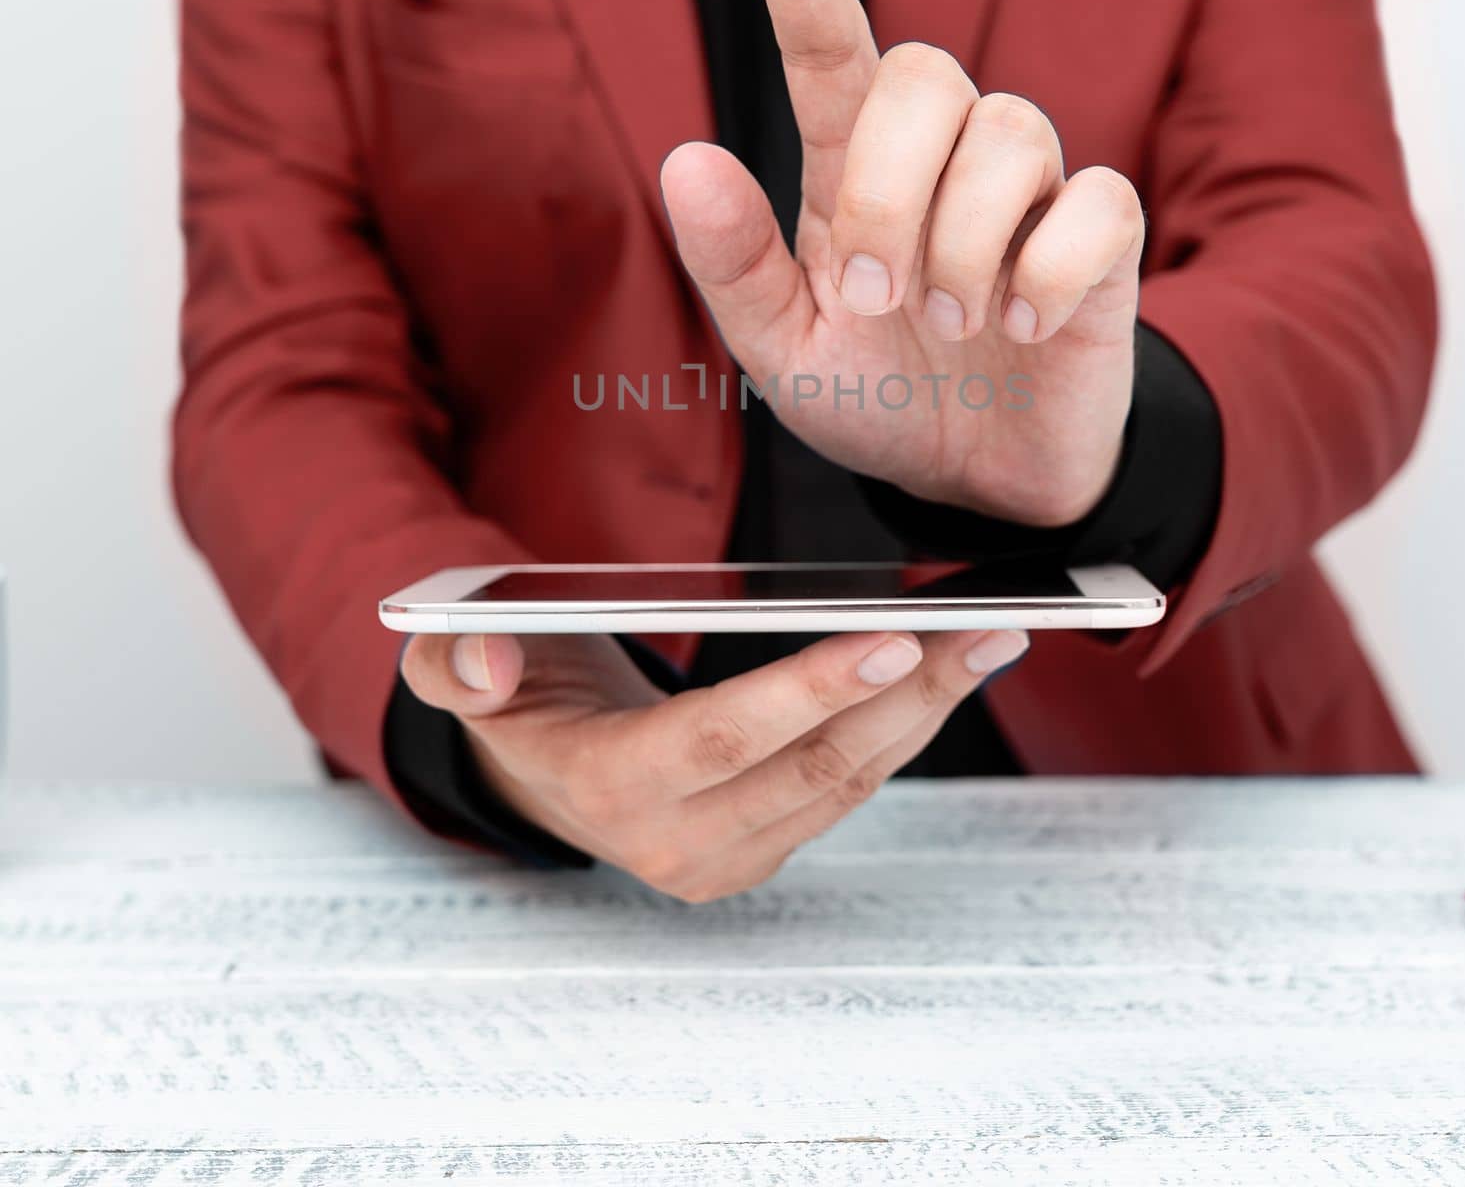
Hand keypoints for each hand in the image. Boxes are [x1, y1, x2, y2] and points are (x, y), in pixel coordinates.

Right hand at [400, 624, 1026, 901]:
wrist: (543, 768)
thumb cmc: (518, 698)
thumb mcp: (458, 661)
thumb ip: (456, 661)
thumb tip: (487, 666)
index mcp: (604, 788)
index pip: (723, 736)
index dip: (809, 690)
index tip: (892, 636)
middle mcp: (676, 842)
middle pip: (812, 765)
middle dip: (907, 692)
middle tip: (985, 625)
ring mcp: (728, 857)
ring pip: (848, 782)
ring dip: (926, 710)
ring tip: (989, 639)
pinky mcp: (765, 848)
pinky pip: (848, 789)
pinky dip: (903, 728)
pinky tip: (944, 674)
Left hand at [659, 0, 1144, 528]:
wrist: (978, 476)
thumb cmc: (878, 397)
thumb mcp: (786, 353)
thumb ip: (737, 268)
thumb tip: (686, 161)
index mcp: (852, 174)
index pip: (830, 51)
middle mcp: (942, 160)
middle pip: (930, 75)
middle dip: (893, 189)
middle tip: (879, 298)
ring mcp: (1028, 196)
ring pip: (1015, 130)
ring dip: (965, 241)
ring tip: (952, 323)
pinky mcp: (1102, 242)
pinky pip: (1099, 203)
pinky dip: (1052, 272)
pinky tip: (1024, 328)